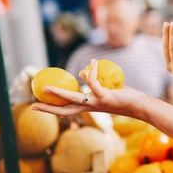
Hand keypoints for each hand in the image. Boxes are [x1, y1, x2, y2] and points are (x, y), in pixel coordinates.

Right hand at [31, 59, 148, 118]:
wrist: (140, 105)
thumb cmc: (124, 97)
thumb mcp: (105, 89)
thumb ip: (93, 82)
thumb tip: (81, 72)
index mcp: (88, 107)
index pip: (67, 110)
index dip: (51, 109)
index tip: (37, 106)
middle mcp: (90, 107)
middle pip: (64, 110)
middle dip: (48, 109)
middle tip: (33, 105)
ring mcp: (96, 103)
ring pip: (73, 98)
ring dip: (59, 93)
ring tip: (47, 86)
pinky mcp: (105, 97)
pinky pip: (92, 82)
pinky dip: (90, 71)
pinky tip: (91, 62)